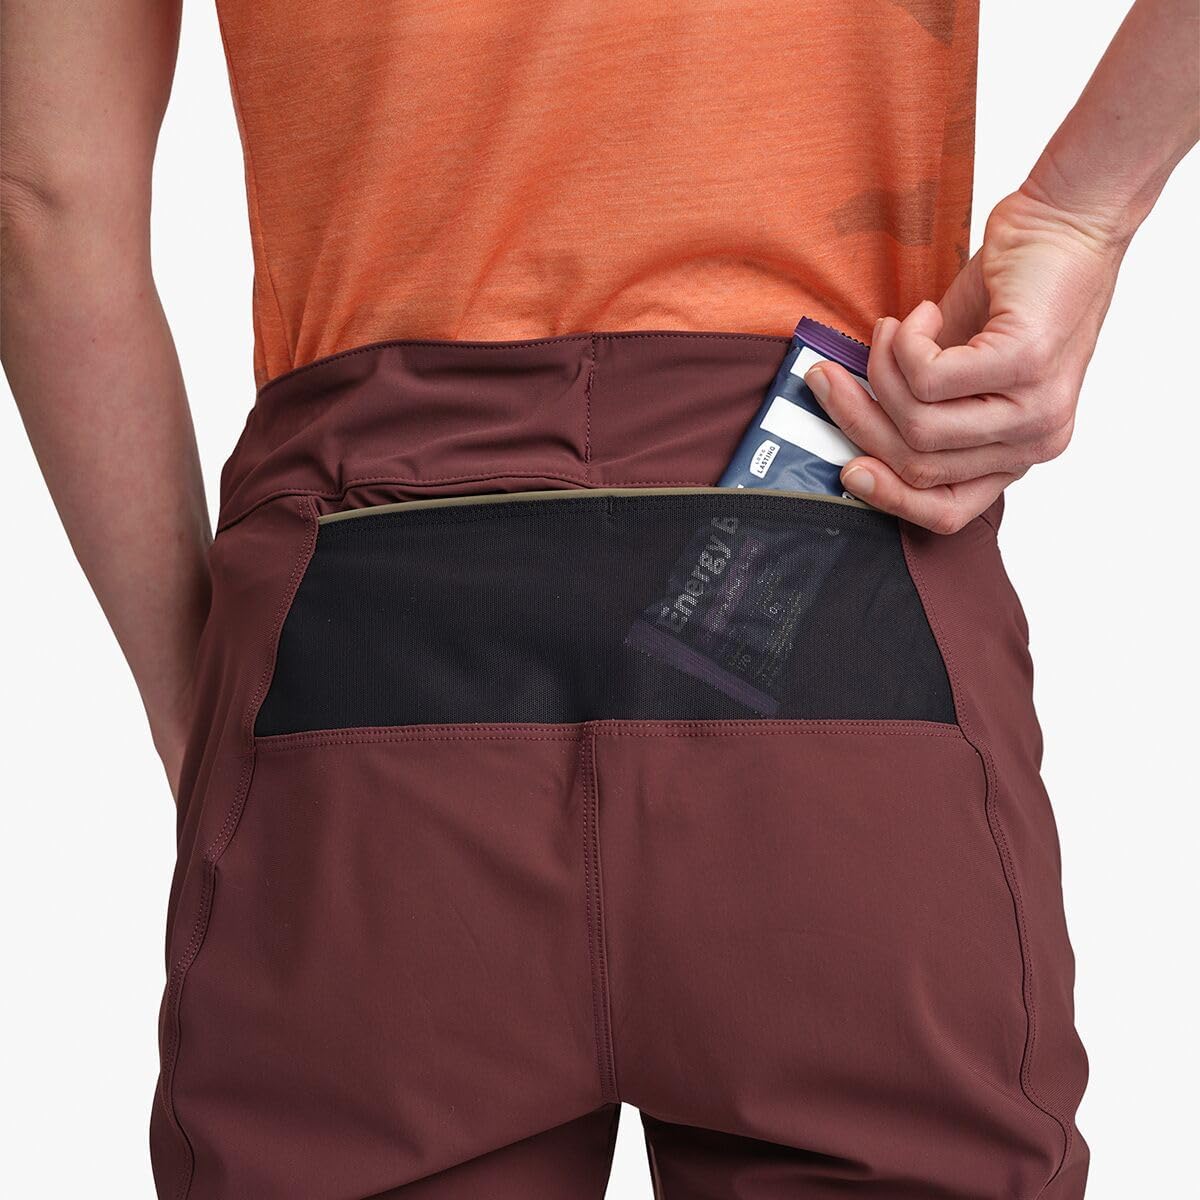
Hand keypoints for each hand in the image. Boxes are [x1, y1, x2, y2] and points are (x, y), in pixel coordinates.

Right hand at [805, 187, 1127, 532]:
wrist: (1065, 227)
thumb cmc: (1011, 296)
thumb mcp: (959, 371)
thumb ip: (924, 412)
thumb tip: (854, 429)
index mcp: (1017, 453)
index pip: (948, 510)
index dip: (890, 497)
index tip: (847, 472)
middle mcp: (1035, 442)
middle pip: (917, 461)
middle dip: (858, 416)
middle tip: (828, 377)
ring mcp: (1036, 407)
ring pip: (916, 420)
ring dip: (882, 369)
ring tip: (891, 330)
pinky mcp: (1025, 363)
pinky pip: (926, 376)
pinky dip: (906, 340)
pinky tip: (923, 314)